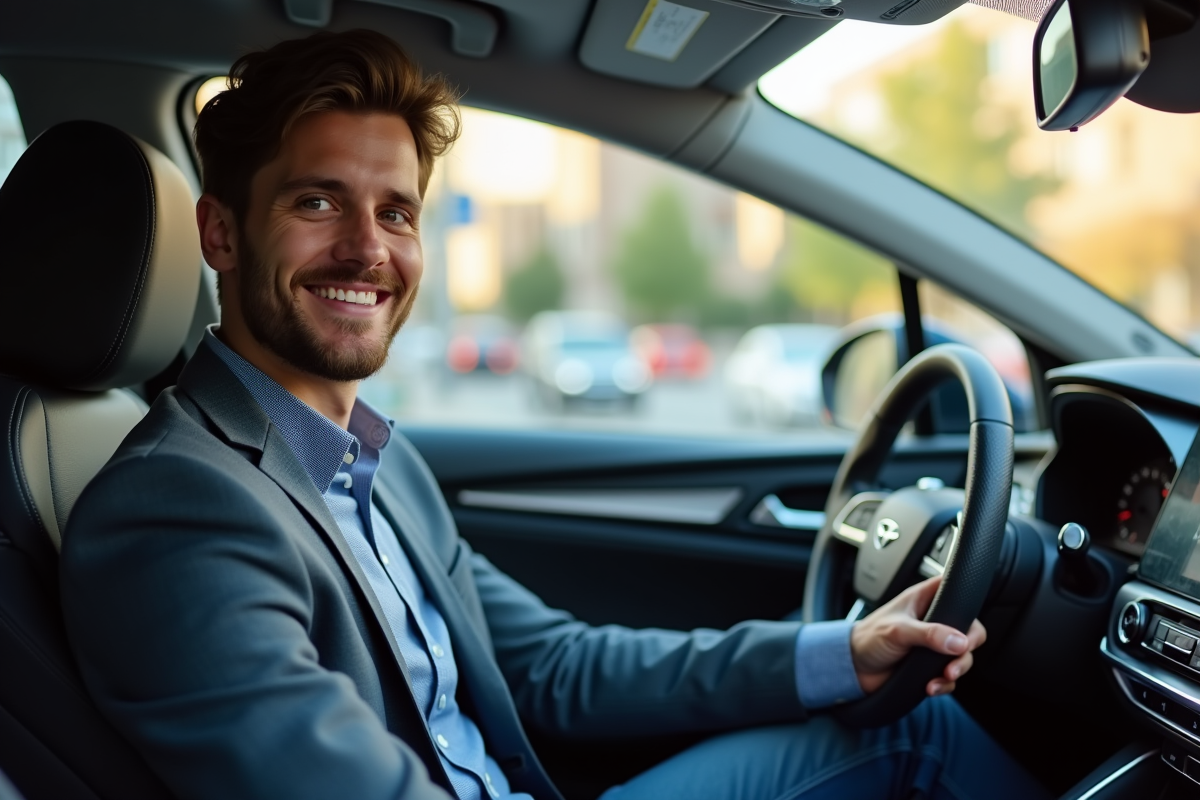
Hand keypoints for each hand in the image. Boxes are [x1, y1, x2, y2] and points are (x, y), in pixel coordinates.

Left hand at [849, 576, 986, 696]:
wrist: (853, 667)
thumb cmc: (869, 637)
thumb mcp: (898, 630)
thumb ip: (929, 633)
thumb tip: (960, 642)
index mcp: (925, 599)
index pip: (958, 592)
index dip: (968, 607)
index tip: (967, 628)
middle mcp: (934, 620)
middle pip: (968, 630)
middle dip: (967, 648)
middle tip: (956, 661)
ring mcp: (934, 644)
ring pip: (962, 655)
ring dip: (958, 669)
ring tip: (945, 676)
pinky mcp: (930, 666)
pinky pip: (950, 676)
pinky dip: (945, 684)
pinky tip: (932, 687)